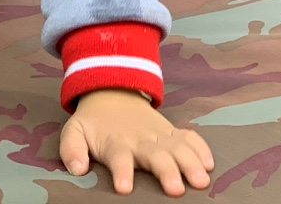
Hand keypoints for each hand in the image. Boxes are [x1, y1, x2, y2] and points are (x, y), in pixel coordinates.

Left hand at [60, 89, 213, 196]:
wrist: (112, 91)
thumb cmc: (94, 121)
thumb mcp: (74, 130)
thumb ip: (71, 148)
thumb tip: (76, 169)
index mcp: (115, 142)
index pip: (118, 157)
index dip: (122, 172)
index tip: (124, 188)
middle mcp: (140, 140)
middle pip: (155, 155)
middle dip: (166, 171)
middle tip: (175, 189)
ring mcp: (158, 135)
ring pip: (177, 147)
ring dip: (190, 162)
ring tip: (200, 180)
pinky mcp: (171, 132)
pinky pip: (189, 137)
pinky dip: (200, 147)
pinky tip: (209, 163)